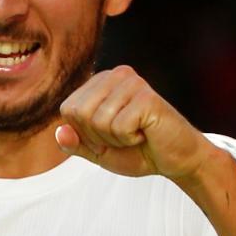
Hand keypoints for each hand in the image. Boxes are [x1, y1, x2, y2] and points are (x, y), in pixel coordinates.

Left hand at [54, 65, 217, 180]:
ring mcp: (132, 83)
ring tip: (136, 133)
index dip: (84, 134)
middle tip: (124, 136)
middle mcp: (115, 75)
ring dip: (115, 139)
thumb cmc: (138, 152)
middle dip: (98, 137)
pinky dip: (129, 139)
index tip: (109, 136)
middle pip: (78, 113)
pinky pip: (118, 126)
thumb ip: (76, 143)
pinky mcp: (146, 96)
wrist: (176, 160)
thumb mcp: (98, 152)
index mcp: (100, 82)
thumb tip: (59, 132)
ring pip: (97, 120)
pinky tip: (146, 132)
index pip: (67, 110)